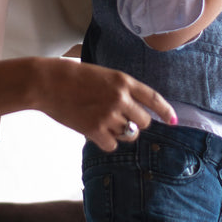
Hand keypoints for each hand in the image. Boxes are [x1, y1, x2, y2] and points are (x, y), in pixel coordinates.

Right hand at [32, 58, 176, 150]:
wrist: (48, 82)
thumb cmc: (74, 77)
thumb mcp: (104, 76)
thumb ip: (121, 91)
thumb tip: (134, 112)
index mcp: (124, 81)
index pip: (153, 98)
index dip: (166, 111)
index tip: (174, 121)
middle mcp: (120, 98)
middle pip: (144, 122)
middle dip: (136, 124)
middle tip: (121, 120)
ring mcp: (108, 115)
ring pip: (129, 135)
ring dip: (120, 133)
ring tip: (105, 123)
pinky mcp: (94, 129)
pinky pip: (112, 145)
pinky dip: (106, 142)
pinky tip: (96, 132)